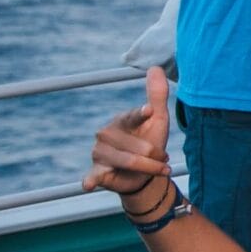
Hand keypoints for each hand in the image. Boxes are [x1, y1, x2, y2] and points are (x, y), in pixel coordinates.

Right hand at [85, 67, 173, 198]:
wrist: (143, 173)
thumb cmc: (149, 142)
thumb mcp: (158, 119)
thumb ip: (157, 95)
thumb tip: (155, 67)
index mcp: (122, 121)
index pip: (132, 117)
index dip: (141, 114)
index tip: (149, 111)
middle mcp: (106, 134)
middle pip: (140, 147)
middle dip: (157, 155)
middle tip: (161, 158)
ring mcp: (99, 153)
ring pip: (130, 162)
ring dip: (150, 169)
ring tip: (156, 168)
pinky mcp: (96, 172)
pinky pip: (94, 175)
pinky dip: (91, 180)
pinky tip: (89, 184)